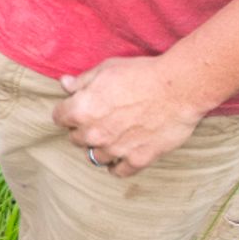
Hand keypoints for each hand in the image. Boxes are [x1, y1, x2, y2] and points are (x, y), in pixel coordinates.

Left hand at [53, 55, 221, 177]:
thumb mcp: (107, 69)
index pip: (59, 118)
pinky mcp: (137, 159)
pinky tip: (123, 156)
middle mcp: (94, 133)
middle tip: (99, 120)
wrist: (179, 88)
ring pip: (96, 157)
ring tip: (113, 137)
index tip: (76, 108)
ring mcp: (115, 149)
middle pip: (76, 139)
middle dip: (84, 130)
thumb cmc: (142, 73)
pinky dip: (119, 165)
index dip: (68, 111)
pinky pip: (119, 171)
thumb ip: (83, 81)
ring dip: (101, 148)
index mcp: (82, 110)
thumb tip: (65, 84)